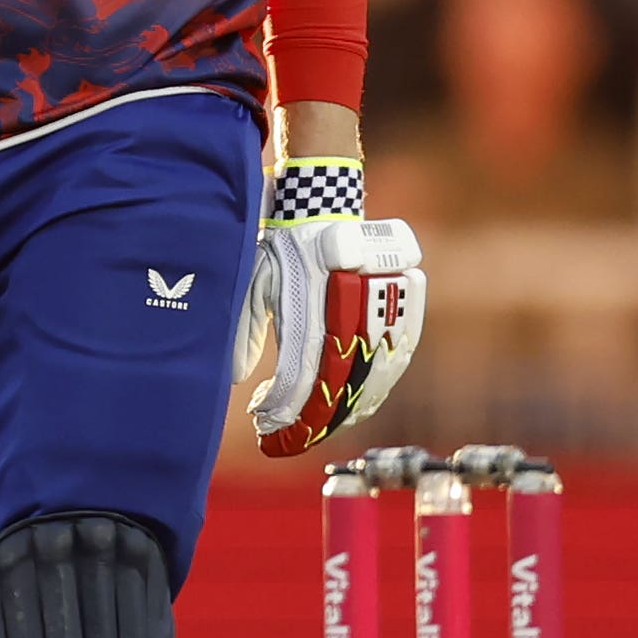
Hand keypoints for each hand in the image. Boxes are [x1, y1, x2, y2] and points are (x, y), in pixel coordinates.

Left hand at [237, 158, 425, 457]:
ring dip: (347, 410)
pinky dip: (378, 388)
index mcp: (308, 299)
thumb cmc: (281, 243)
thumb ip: (243, 327)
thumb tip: (236, 378)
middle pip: (338, 382)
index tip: (265, 424)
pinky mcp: (402, 303)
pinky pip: (398, 358)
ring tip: (318, 428)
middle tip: (288, 437)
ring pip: (373, 376)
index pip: (300, 371)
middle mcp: (348, 305)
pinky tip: (357, 407)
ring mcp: (379, 303)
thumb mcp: (252, 278)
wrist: (322, 200)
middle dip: (313, 419)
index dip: (284, 406)